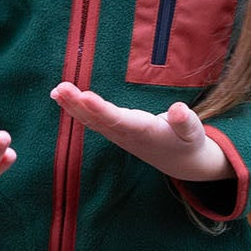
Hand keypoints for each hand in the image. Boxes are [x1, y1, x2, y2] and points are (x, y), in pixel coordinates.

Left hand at [49, 83, 231, 181]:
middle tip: (61, 87)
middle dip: (79, 104)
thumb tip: (178, 110)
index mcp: (144, 133)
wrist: (181, 162)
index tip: (85, 96)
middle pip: (98, 119)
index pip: (119, 120)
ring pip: (91, 121)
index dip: (101, 109)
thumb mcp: (194, 133)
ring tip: (56, 90)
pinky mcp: (115, 132)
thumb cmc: (188, 142)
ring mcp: (118, 135)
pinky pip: (92, 120)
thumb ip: (186, 122)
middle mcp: (126, 135)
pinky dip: (76, 108)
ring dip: (72, 106)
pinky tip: (61, 96)